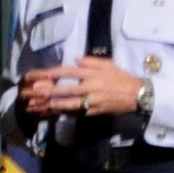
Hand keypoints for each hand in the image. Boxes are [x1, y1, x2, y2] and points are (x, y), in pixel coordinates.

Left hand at [20, 56, 144, 117]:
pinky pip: (78, 112)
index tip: (44, 73)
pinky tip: (58, 112)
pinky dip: (68, 112)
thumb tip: (75, 60)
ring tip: (44, 104)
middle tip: (37, 92)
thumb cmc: (121, 78)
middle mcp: (91, 88)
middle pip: (67, 89)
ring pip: (71, 104)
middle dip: (51, 91)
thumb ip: (91, 62)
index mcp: (93, 75)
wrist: (136, 95)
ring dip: (57, 104)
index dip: (56, 72)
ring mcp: (92, 101)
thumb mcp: (108, 64)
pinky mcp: (95, 111)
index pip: (70, 72)